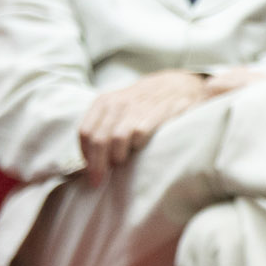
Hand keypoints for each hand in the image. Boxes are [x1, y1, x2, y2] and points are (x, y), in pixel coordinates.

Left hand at [76, 70, 216, 183]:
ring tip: (121, 164)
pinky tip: (140, 149)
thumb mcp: (120, 106)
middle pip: (98, 139)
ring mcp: (137, 107)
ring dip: (116, 156)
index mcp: (104, 102)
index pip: (85, 133)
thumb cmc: (146, 102)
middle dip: (97, 164)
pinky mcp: (157, 112)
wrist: (179, 84)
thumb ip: (105, 126)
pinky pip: (139, 135)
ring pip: (116, 138)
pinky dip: (137, 146)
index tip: (89, 173)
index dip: (86, 156)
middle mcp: (117, 103)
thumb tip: (90, 158)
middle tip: (99, 181)